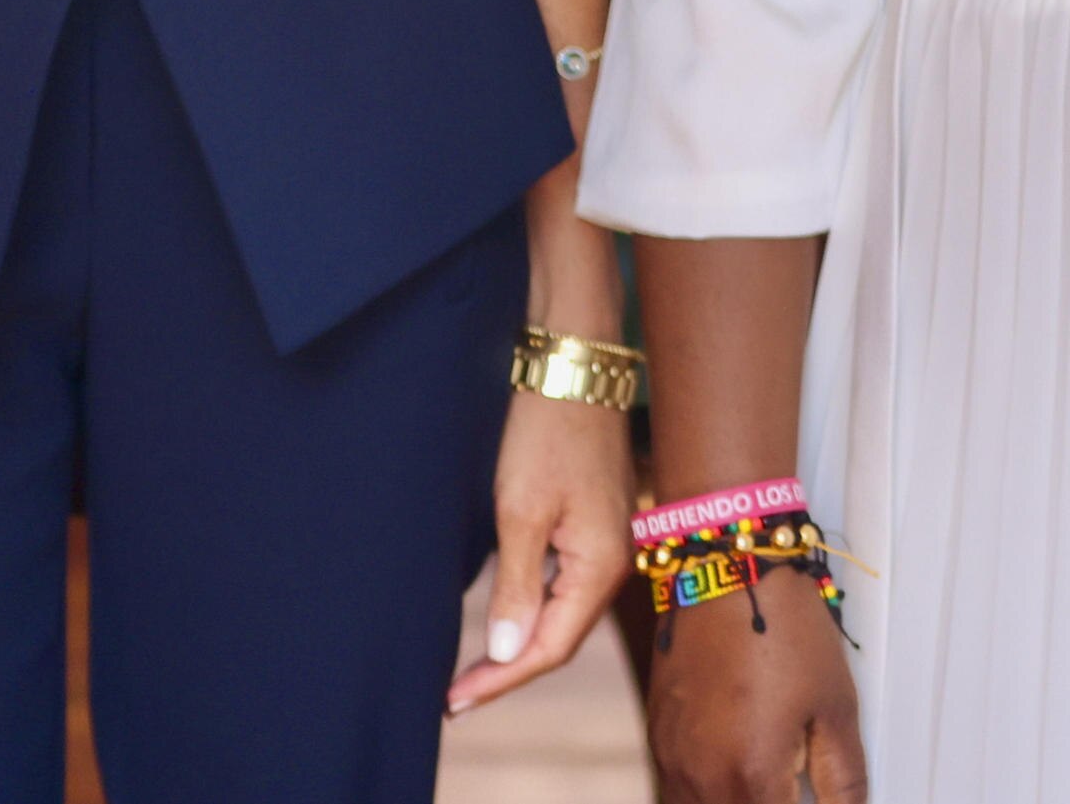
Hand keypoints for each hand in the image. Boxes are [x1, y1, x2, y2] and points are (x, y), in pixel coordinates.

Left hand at [451, 386, 630, 713]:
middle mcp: (613, 563)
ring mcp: (607, 544)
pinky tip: (507, 619)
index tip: (456, 701)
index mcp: (600, 567)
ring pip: (563, 614)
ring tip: (475, 671)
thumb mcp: (520, 512)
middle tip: (457, 698)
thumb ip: (517, 588)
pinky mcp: (594, 525)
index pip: (550, 649)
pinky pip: (565, 586)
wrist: (573, 366)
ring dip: (521, 645)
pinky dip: (532, 610)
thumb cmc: (546, 432)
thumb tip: (509, 654)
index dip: (503, 680)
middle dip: (509, 671)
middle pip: (560, 639)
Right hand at [643, 556, 864, 803]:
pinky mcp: (658, 734)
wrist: (726, 566)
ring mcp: (672, 756)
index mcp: (750, 776)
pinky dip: (704, 795)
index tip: (811, 800)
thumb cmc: (784, 628)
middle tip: (791, 791)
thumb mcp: (834, 706)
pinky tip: (732, 775)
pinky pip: (676, 789)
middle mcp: (701, 776)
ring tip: (764, 787)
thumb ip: (843, 780)